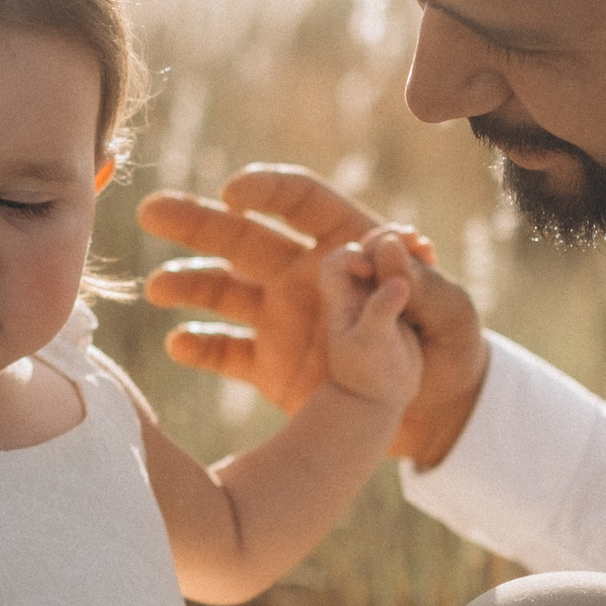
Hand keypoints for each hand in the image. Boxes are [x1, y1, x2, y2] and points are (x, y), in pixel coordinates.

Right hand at [140, 164, 489, 467]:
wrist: (439, 415)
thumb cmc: (453, 350)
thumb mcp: (453, 315)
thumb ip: (421, 284)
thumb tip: (388, 245)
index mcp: (347, 246)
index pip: (301, 201)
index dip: (267, 190)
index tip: (234, 193)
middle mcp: (304, 275)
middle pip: (243, 236)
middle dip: (197, 221)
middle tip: (151, 211)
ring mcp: (282, 318)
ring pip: (222, 289)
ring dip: (187, 283)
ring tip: (156, 289)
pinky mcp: (270, 365)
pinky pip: (225, 352)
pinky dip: (200, 347)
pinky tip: (178, 344)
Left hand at [319, 233, 420, 411]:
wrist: (380, 395)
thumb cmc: (368, 373)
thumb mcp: (372, 343)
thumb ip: (381, 310)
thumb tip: (399, 282)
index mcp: (340, 300)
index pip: (337, 263)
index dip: (353, 257)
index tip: (370, 270)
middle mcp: (356, 291)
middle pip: (366, 250)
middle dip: (386, 241)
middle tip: (410, 237)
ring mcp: (377, 293)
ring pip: (388, 257)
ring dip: (404, 246)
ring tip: (423, 244)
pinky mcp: (398, 299)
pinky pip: (406, 270)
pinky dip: (417, 259)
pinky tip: (430, 252)